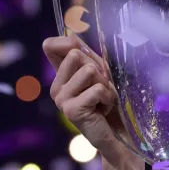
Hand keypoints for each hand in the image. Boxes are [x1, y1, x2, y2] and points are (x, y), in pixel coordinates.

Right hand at [42, 33, 138, 166]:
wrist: (117, 134)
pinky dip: (108, 98)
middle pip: (76, 54)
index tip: (84, 52)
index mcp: (61, 76)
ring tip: (104, 100)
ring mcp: (61, 99)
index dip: (69, 42)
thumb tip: (72, 35)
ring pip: (89, 71)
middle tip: (102, 88)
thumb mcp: (100, 74)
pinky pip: (97, 89)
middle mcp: (56, 87)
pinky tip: (103, 110)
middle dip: (98, 69)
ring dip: (106, 85)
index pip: (51, 46)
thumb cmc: (111, 102)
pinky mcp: (71, 110)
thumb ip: (86, 57)